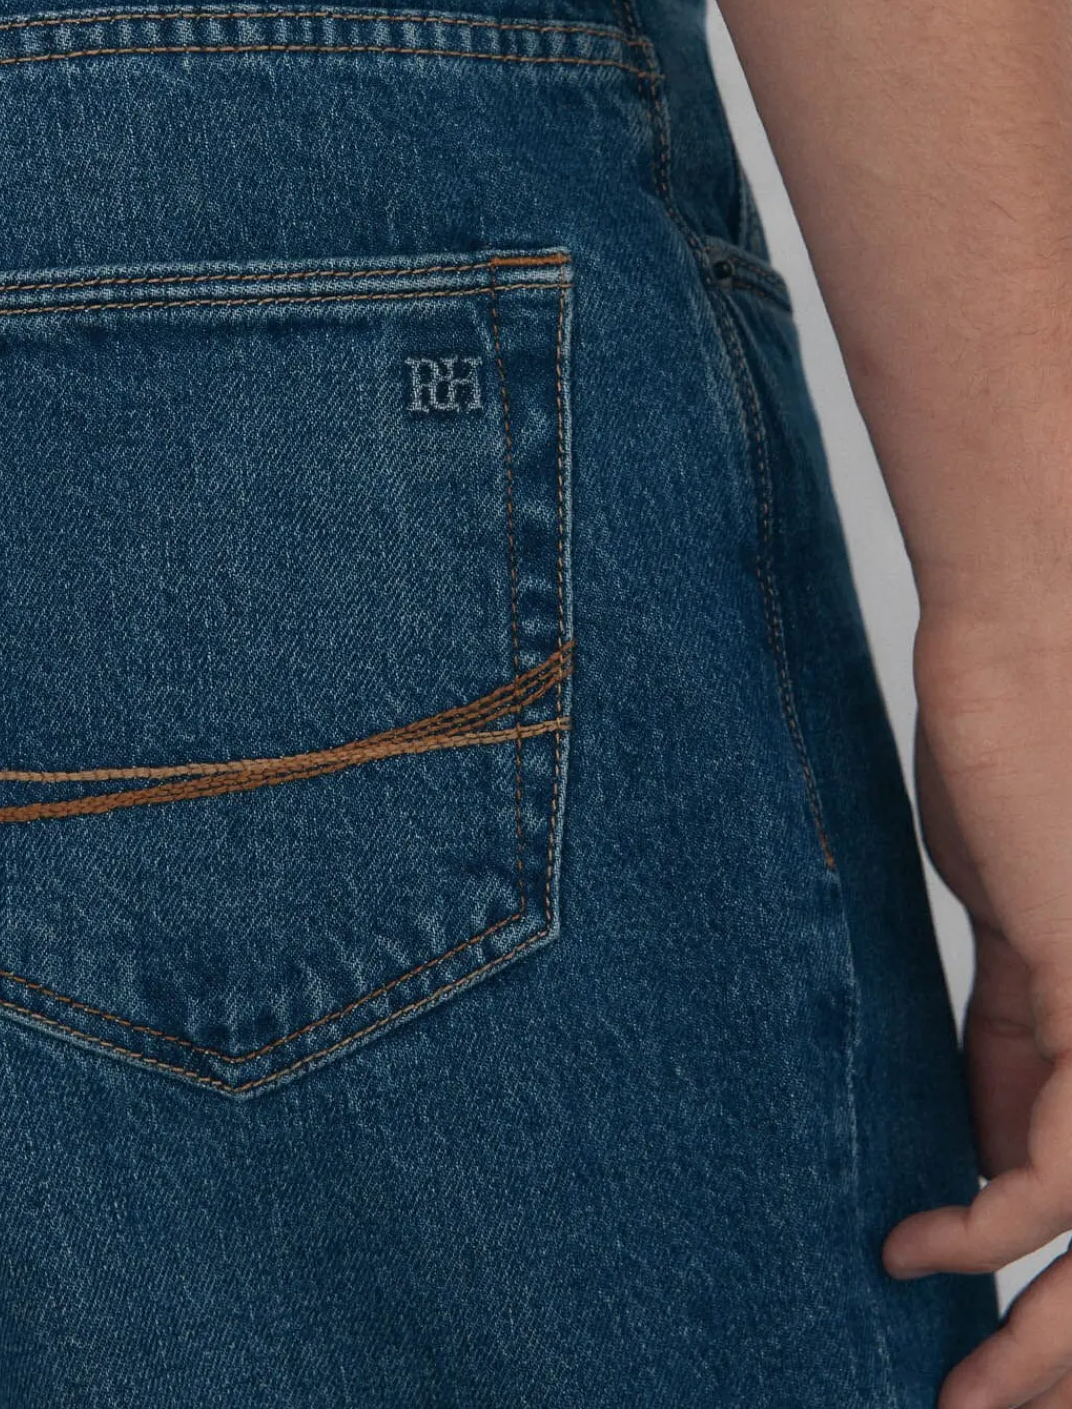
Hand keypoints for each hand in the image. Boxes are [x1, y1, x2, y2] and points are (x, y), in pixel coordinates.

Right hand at [884, 706, 1071, 1406]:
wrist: (1026, 644)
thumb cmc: (1016, 766)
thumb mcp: (1013, 937)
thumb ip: (1015, 1050)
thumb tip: (987, 1164)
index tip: (1010, 1354)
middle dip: (1071, 1350)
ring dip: (1047, 1332)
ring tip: (968, 1389)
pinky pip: (1068, 1158)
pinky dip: (994, 1220)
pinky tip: (922, 1244)